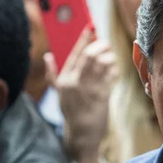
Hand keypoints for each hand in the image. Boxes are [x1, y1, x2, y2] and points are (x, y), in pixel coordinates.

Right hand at [44, 27, 117, 162]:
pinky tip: (114, 69)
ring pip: (103, 64)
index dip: (84, 39)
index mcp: (64, 80)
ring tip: (111, 57)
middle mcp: (75, 83)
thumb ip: (53, 75)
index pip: (75, 53)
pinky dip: (115, 69)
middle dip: (100, 46)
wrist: (81, 135)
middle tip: (105, 44)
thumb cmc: (72, 112)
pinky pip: (112, 76)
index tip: (91, 28)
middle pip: (90, 56)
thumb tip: (48, 56)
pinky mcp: (103, 96)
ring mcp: (90, 90)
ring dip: (110, 57)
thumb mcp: (59, 94)